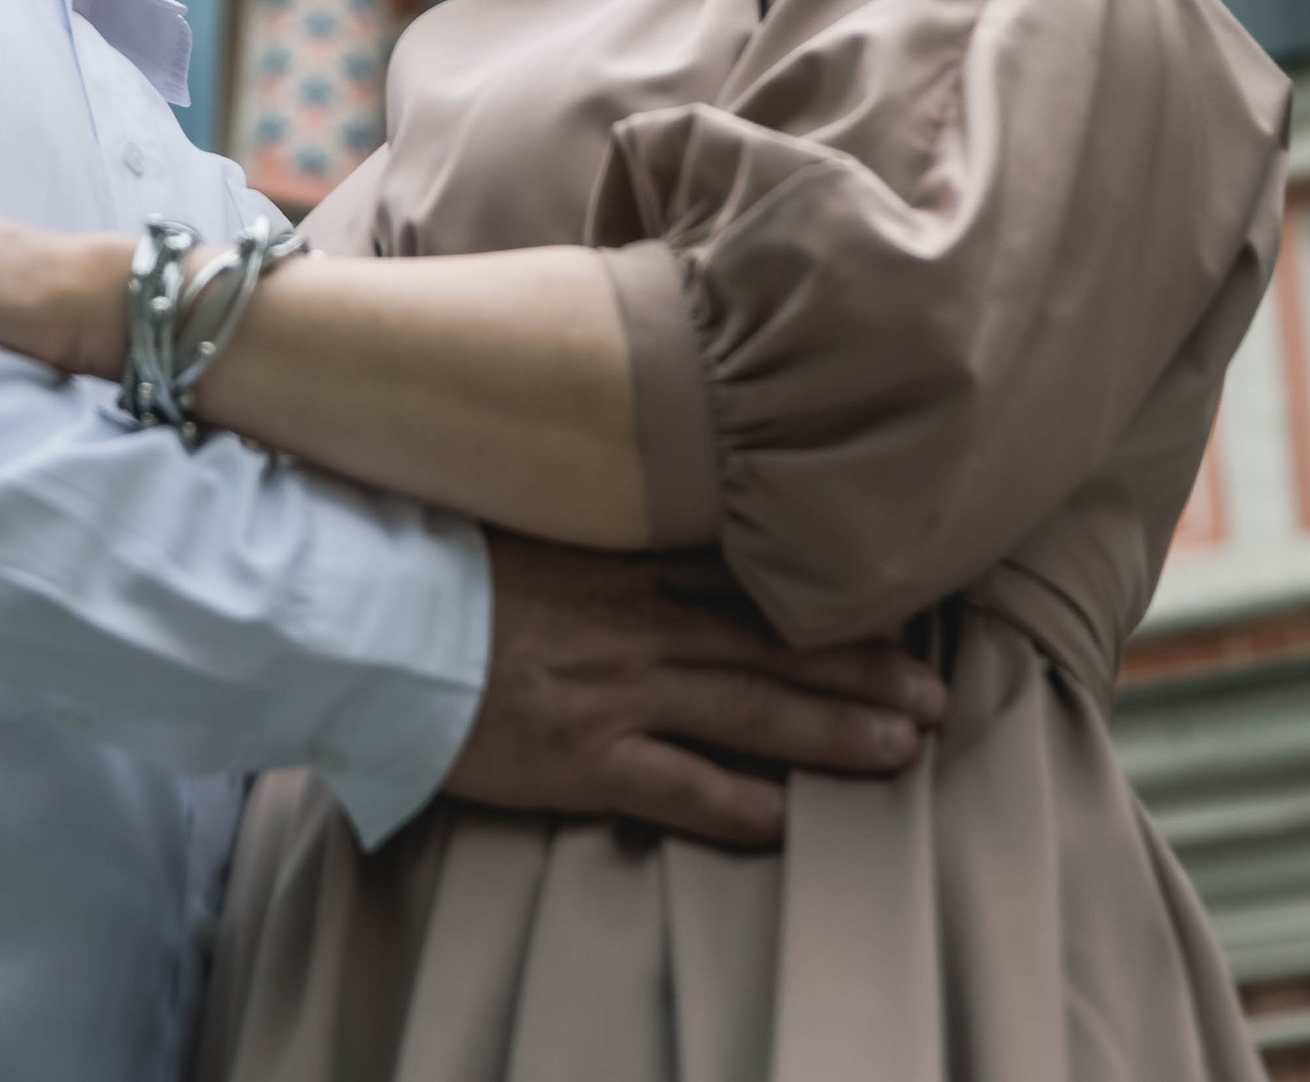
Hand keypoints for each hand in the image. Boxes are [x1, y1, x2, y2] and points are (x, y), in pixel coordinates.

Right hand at [451, 535, 945, 851]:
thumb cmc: (444, 561)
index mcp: (625, 558)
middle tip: (936, 691)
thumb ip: (596, 512)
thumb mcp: (530, 514)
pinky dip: (735, 803)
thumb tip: (647, 492)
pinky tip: (786, 818)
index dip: (825, 596)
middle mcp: (637, 620)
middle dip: (861, 668)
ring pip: (747, 710)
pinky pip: (676, 785)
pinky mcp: (582, 758)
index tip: (895, 603)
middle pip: (771, 644)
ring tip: (902, 747)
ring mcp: (616, 690)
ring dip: (831, 730)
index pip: (747, 576)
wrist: (372, 617)